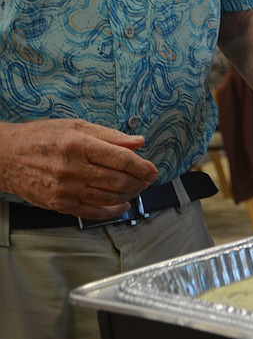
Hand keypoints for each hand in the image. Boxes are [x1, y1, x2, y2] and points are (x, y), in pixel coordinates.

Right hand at [0, 119, 157, 219]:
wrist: (5, 156)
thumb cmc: (41, 137)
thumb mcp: (76, 126)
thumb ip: (110, 135)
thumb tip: (139, 142)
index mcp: (78, 144)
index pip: (121, 159)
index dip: (142, 166)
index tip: (153, 170)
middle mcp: (72, 168)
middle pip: (118, 180)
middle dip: (139, 182)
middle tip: (147, 179)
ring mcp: (65, 189)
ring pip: (109, 197)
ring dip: (130, 195)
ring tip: (137, 189)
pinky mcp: (59, 204)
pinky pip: (93, 212)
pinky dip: (113, 211)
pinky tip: (123, 205)